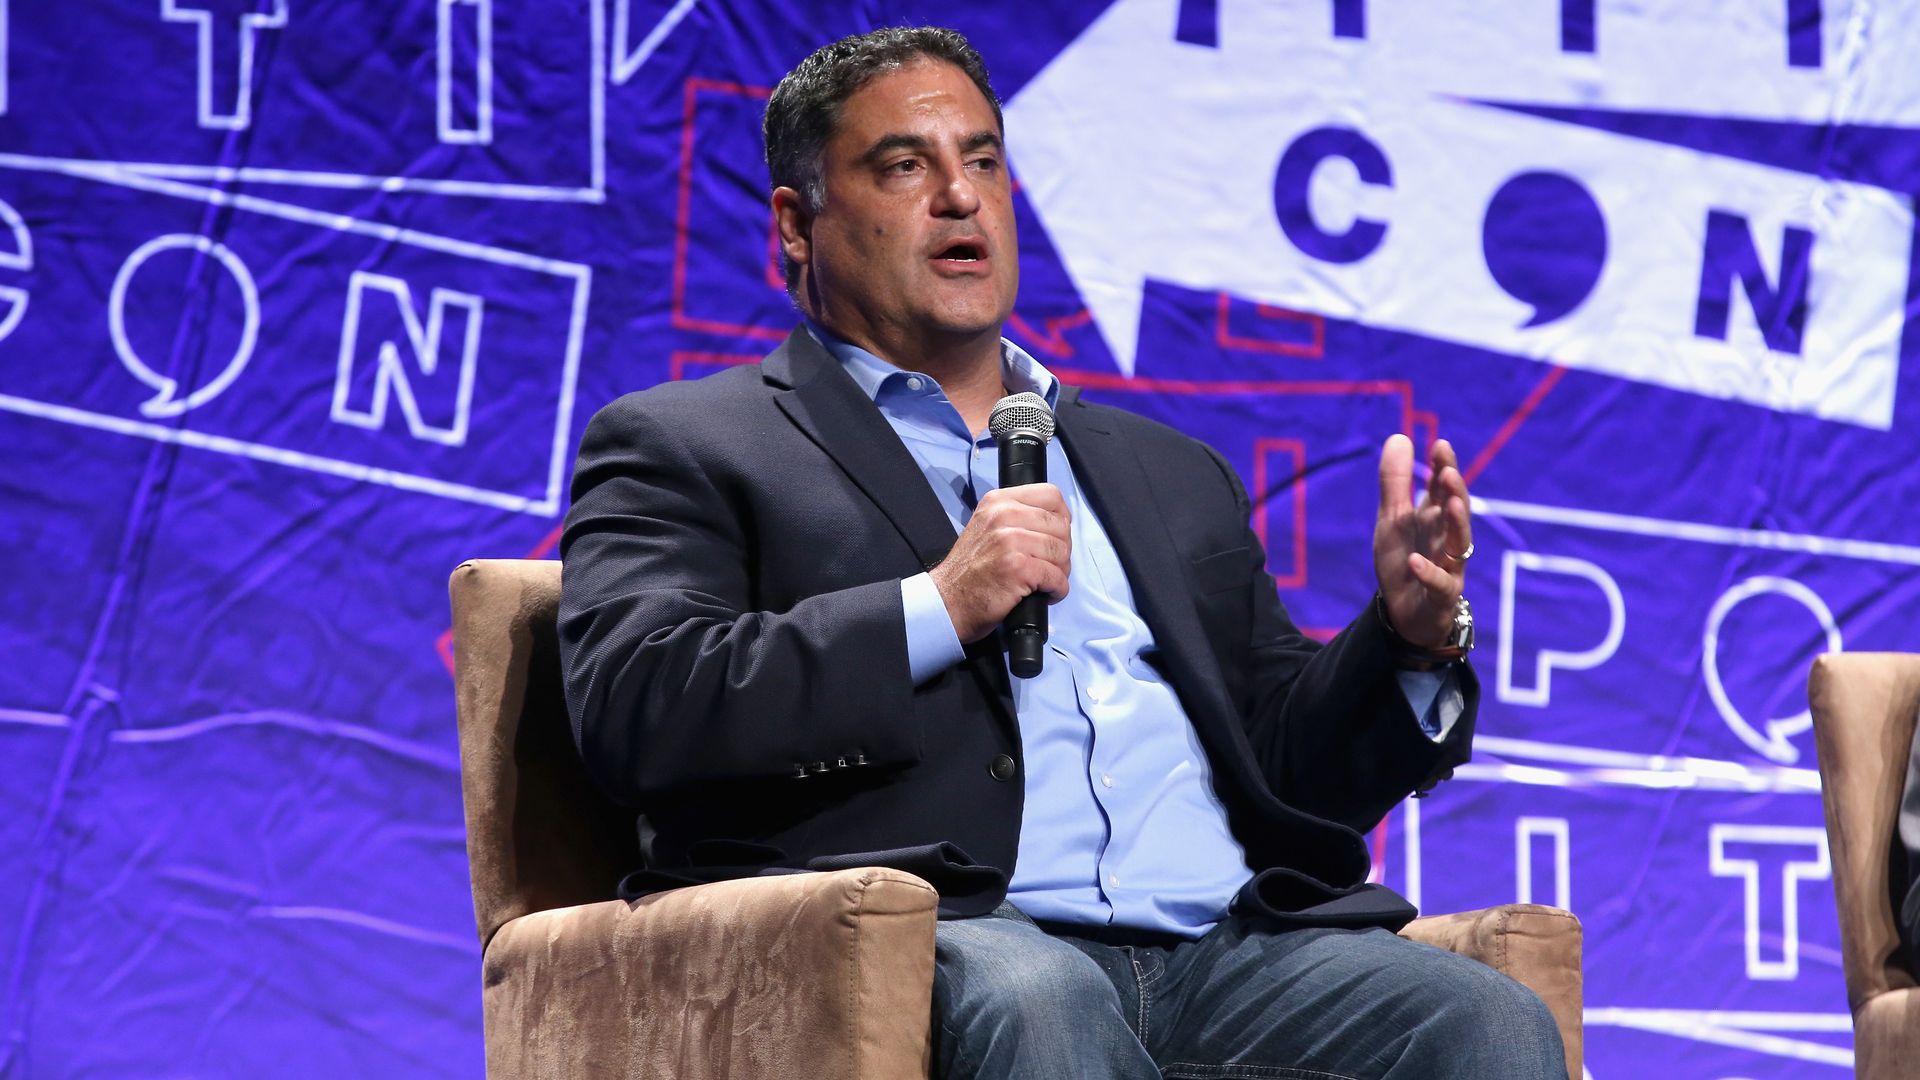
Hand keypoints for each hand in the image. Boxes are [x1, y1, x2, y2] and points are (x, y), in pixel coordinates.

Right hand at [930, 484, 1070, 642]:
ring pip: (1062, 552)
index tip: (1055, 535)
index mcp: (998, 501)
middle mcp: (1004, 515)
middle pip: (1061, 526)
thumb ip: (1018, 516)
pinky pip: (1057, 576)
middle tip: (1050, 566)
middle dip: (1062, 550)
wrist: (948, 601)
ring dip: (1060, 572)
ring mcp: (1010, 541)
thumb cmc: (970, 570)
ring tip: (1045, 581)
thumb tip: (1058, 522)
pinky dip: (1057, 589)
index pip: (1051, 495)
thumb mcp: (987, 526)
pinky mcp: (1017, 568)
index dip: (1061, 517)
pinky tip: (1045, 593)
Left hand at [1373, 434, 1472, 648]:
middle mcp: (1446, 539)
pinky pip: (1438, 583)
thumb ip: (1396, 482)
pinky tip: (1416, 562)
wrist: (1404, 613)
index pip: (1443, 488)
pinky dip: (1428, 573)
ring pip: (1458, 544)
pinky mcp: (1442, 596)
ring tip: (1449, 504)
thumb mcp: (1392, 519)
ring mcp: (1448, 566)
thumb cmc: (1404, 559)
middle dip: (1455, 491)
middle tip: (1449, 471)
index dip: (1444, 467)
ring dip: (1455, 524)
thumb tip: (1400, 436)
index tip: (1440, 445)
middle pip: (1457, 511)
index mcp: (1434, 518)